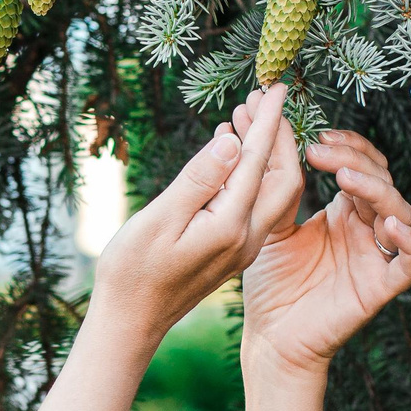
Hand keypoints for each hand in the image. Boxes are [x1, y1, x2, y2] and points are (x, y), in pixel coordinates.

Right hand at [92, 83, 303, 348]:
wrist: (129, 323)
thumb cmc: (133, 273)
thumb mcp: (160, 219)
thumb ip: (199, 180)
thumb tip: (231, 140)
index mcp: (231, 226)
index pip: (258, 162)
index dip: (268, 121)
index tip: (277, 86)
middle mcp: (246, 237)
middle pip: (281, 176)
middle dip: (274, 134)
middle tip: (261, 97)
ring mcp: (241, 247)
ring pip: (270, 191)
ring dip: (263, 152)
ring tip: (244, 117)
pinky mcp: (231, 251)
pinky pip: (254, 204)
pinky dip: (250, 173)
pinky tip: (230, 155)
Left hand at [236, 121, 410, 376]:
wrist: (270, 339)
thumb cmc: (271, 284)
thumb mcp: (268, 224)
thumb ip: (275, 180)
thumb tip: (264, 125)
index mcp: (344, 212)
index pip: (361, 164)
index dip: (346, 145)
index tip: (316, 136)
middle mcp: (366, 229)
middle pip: (380, 179)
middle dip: (355, 158)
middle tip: (320, 150)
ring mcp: (377, 256)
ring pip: (399, 210)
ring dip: (376, 189)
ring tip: (345, 177)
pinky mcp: (382, 287)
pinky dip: (408, 240)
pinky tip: (387, 225)